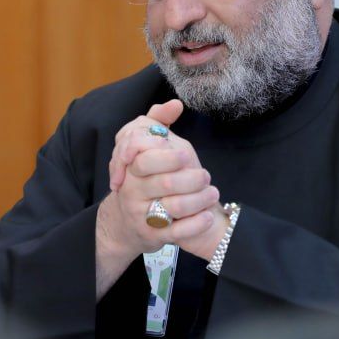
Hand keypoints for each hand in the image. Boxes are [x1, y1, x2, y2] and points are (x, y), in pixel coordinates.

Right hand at [94, 102, 218, 297]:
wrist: (125, 225)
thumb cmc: (142, 181)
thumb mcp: (145, 150)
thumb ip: (156, 123)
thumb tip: (175, 103)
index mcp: (131, 169)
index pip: (144, 157)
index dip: (167, 155)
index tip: (186, 155)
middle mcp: (132, 192)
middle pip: (164, 182)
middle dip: (190, 178)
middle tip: (205, 175)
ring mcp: (142, 215)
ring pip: (173, 206)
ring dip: (199, 199)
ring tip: (213, 192)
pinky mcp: (154, 236)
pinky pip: (178, 231)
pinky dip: (196, 223)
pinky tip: (208, 215)